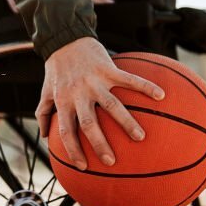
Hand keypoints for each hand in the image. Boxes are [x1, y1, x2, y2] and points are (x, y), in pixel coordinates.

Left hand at [36, 37, 164, 169]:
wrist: (65, 38)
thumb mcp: (45, 91)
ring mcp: (95, 82)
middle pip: (89, 124)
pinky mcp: (109, 69)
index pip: (66, 132)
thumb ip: (44, 113)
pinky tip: (161, 96)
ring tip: (140, 138)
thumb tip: (44, 136)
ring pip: (112, 106)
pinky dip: (145, 87)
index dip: (73, 150)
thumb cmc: (56, 68)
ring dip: (126, 122)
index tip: (84, 167)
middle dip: (99, 144)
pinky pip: (130, 79)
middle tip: (111, 161)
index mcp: (64, 102)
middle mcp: (79, 94)